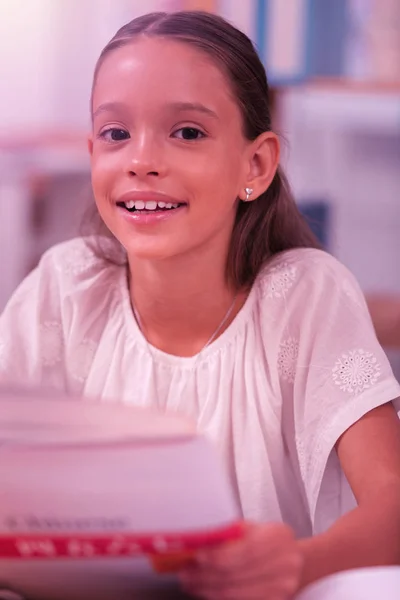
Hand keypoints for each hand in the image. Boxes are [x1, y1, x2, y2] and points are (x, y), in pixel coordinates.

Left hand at [179, 522, 302, 599]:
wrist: (299, 563)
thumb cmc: (270, 542)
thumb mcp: (255, 528)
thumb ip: (231, 533)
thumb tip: (201, 540)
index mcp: (278, 537)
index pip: (243, 550)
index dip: (218, 555)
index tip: (197, 555)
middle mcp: (285, 564)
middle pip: (236, 574)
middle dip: (205, 574)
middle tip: (185, 571)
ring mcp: (282, 588)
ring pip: (234, 592)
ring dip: (206, 588)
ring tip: (190, 581)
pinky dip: (217, 597)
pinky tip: (205, 590)